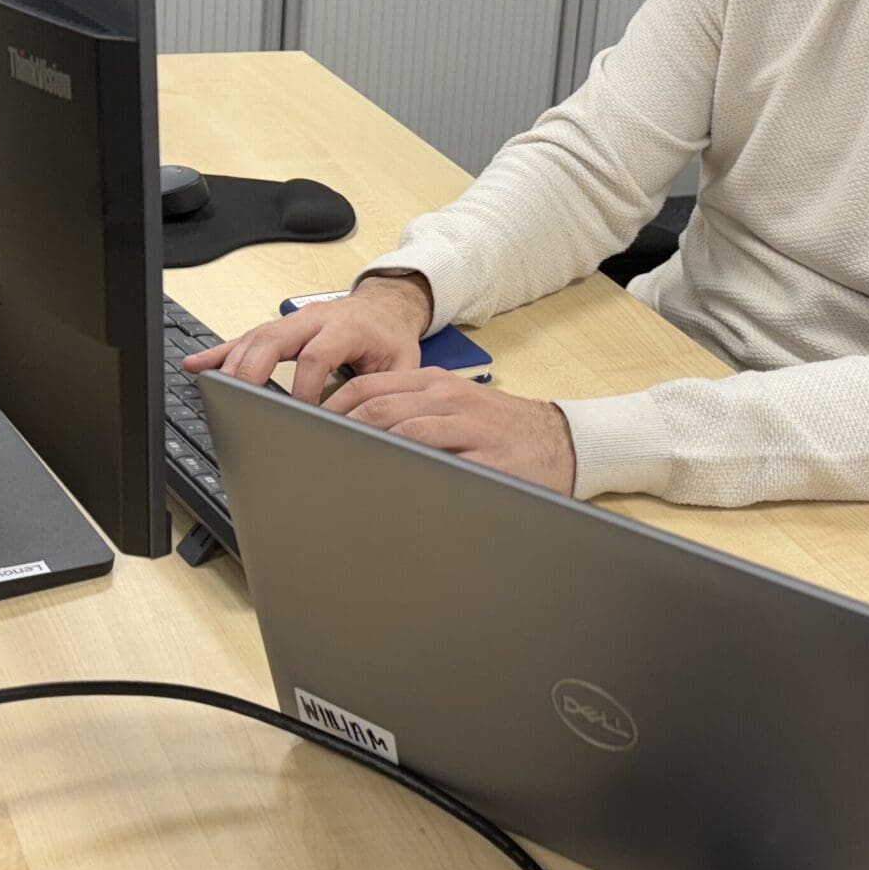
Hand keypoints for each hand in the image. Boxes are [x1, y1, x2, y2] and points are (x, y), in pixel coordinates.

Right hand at [181, 274, 430, 400]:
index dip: (305, 387)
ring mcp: (293, 321)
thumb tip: (369, 430)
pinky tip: (198, 365)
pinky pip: (245, 338)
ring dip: (232, 364)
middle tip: (238, 402)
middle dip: (253, 371)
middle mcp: (314, 319)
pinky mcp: (279, 328)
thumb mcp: (401, 367)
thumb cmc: (390, 339)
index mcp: (346, 327)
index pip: (316, 356)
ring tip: (212, 390)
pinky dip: (220, 352)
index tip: (300, 416)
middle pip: (274, 340)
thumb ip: (384, 394)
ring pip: (255, 338)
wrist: (386, 307)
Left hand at [324, 369, 577, 494]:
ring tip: (339, 470)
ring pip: (404, 430)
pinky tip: (389, 483)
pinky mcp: (488, 457)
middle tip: (313, 452)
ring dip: (367, 449)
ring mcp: (469, 426)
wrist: (561, 443)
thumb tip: (352, 430)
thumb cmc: (500, 432)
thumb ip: (410, 414)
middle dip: (340, 430)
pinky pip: (440, 460)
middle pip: (377, 407)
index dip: (333, 407)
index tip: (307, 429)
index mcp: (434, 385)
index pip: (369, 386)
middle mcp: (448, 399)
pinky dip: (410, 469)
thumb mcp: (454, 409)